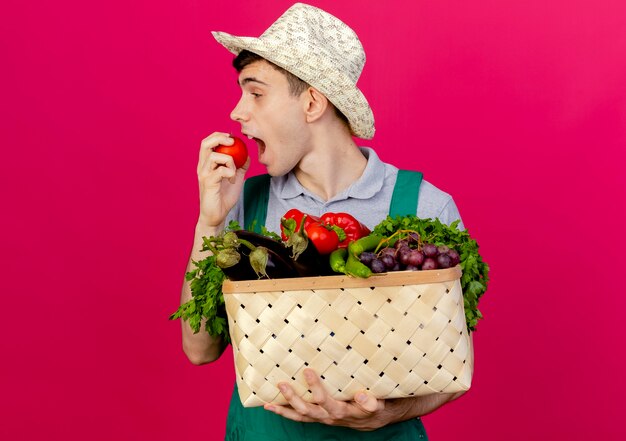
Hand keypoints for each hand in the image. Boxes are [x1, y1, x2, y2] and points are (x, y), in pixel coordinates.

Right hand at [196, 132, 249, 228]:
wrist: (216, 216)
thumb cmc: (224, 198)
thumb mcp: (235, 178)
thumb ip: (240, 166)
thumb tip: (247, 154)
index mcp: (206, 164)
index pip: (207, 142)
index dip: (219, 136)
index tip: (232, 138)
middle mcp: (202, 167)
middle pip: (205, 143)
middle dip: (220, 138)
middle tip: (233, 142)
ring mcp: (204, 175)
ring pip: (214, 156)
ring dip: (229, 160)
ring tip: (234, 172)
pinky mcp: (208, 183)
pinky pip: (220, 170)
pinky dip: (230, 172)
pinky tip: (233, 180)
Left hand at [264, 368, 388, 430]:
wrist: (374, 419)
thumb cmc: (376, 406)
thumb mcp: (378, 404)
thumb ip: (370, 402)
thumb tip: (360, 396)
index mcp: (344, 411)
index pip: (327, 401)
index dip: (316, 389)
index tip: (308, 371)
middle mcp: (330, 417)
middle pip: (309, 411)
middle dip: (294, 398)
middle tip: (282, 383)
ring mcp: (323, 418)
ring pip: (301, 416)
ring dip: (285, 409)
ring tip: (268, 404)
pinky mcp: (319, 417)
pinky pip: (300, 417)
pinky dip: (286, 413)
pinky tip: (272, 406)